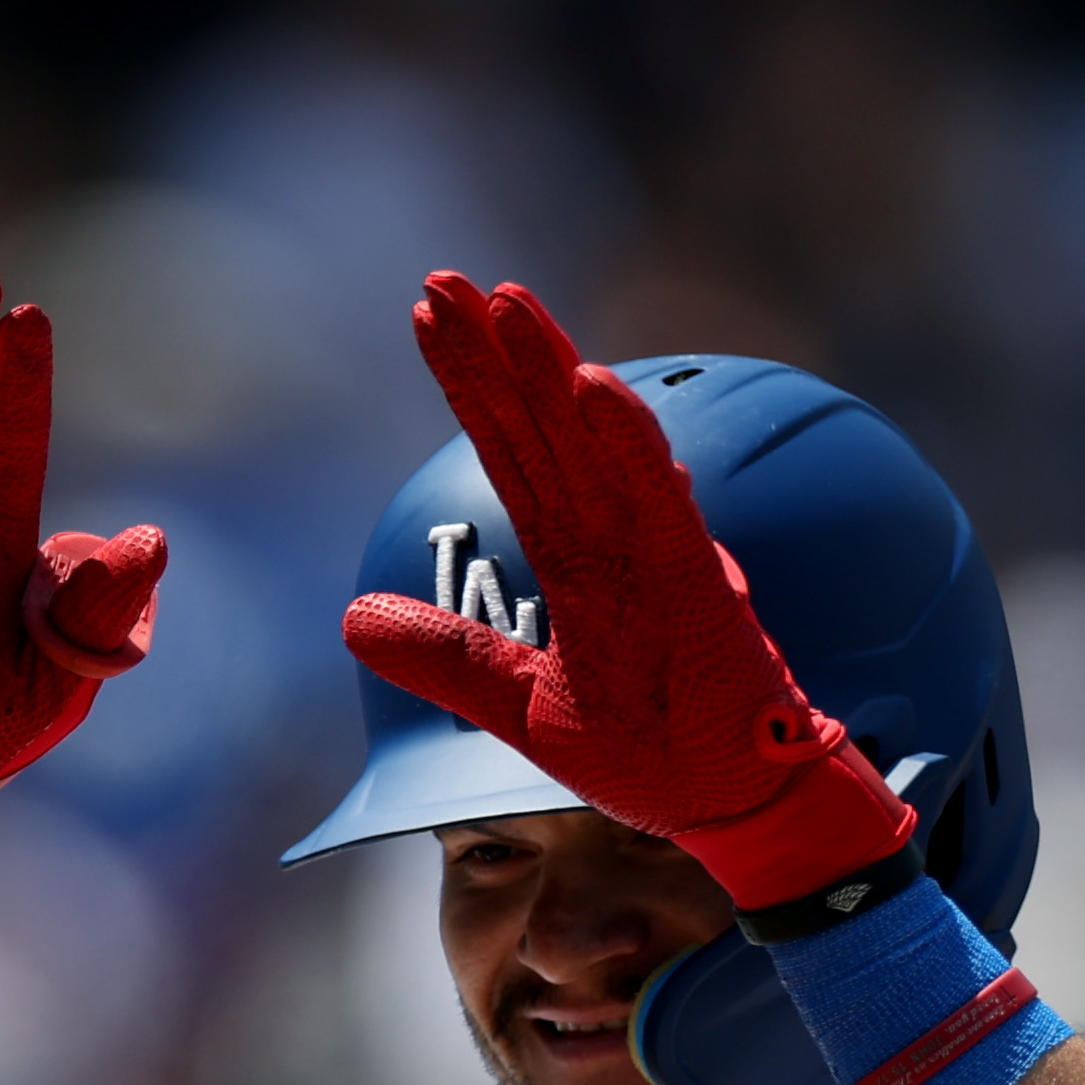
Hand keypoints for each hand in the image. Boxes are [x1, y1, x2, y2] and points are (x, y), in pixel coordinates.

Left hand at [339, 273, 911, 911]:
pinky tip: (586, 383)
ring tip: (504, 300)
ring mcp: (656, 555)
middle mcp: (613, 540)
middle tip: (442, 280)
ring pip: (593, 443)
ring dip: (550, 369)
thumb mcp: (520, 705)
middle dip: (493, 354)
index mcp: (576, 559)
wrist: (733, 804)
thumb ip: (447, 656)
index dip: (470, 386)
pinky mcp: (695, 586)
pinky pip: (658, 500)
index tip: (428, 319)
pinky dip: (624, 441)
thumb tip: (351, 619)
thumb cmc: (651, 751)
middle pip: (542, 429)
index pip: (511, 452)